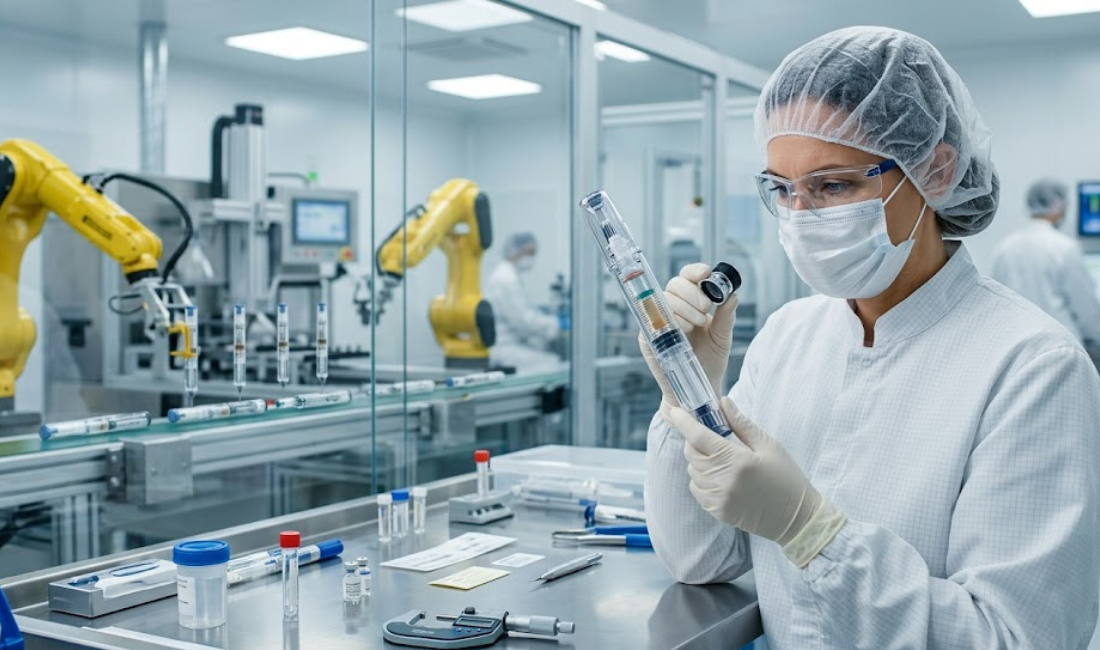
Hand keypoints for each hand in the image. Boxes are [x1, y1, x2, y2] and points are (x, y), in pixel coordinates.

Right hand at [640, 263, 737, 409]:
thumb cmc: (710, 360)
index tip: (706, 273)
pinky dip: (669, 321)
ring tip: (696, 326)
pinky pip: (652, 319)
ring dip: (684, 309)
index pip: (688, 277)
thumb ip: (726, 316)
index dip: (695, 271)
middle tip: (705, 310)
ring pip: (665, 299)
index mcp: (691, 302)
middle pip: (675, 284)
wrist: (699, 386)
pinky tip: (682, 331)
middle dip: (693, 293)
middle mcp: (673, 307)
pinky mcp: (648, 336)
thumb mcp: (722, 337)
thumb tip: (733, 294)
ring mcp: (658, 320)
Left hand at [670, 398, 845, 564]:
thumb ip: (742, 424)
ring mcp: (719, 499)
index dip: (684, 422)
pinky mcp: (718, 512)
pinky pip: (696, 489)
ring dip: (699, 461)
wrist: (797, 518)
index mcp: (737, 461)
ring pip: (692, 471)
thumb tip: (722, 402)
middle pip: (692, 453)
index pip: (700, 437)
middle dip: (695, 441)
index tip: (675, 411)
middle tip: (710, 437)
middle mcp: (724, 481)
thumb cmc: (786, 477)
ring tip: (721, 460)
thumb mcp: (769, 445)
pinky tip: (720, 477)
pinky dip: (701, 480)